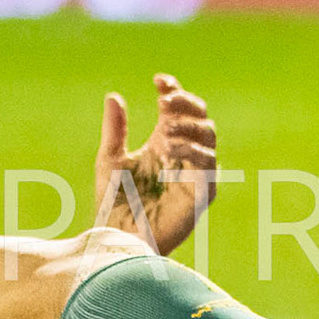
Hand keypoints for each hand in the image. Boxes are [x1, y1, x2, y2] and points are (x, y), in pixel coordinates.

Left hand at [93, 74, 218, 256]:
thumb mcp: (110, 159)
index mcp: (164, 142)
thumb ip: (115, 129)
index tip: (158, 80)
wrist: (118, 238)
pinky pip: (208, 166)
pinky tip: (169, 150)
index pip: (179, 108)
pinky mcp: (202, 193)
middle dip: (185, 105)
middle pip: (200, 118)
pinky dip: (192, 153)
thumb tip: (114, 96)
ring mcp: (195, 172)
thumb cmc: (113, 203)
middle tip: (165, 103)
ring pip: (208, 137)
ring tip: (163, 131)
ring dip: (188, 128)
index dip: (174, 90)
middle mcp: (183, 154)